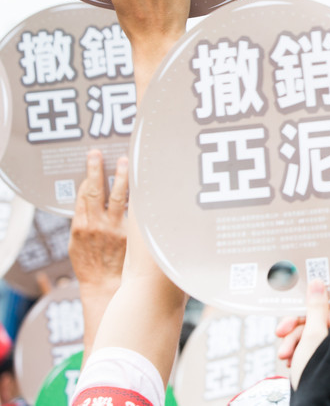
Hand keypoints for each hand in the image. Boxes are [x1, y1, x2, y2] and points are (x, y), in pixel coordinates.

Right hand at [69, 149, 127, 289]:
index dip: (87, 175)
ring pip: (119, 197)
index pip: (83, 193)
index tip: (92, 158)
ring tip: (125, 162)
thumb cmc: (90, 264)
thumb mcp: (76, 243)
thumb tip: (88, 199)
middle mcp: (96, 225)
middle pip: (97, 191)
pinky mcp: (130, 234)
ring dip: (122, 178)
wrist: (105, 285)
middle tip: (101, 153)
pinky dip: (138, 197)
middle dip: (98, 170)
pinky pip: (134, 211)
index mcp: (80, 225)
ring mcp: (115, 229)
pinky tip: (144, 184)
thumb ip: (82, 221)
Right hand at [276, 283, 329, 387]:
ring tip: (284, 354)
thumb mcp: (312, 334)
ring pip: (311, 331)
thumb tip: (318, 283)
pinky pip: (310, 345)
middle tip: (281, 331)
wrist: (315, 401)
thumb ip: (315, 307)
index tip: (308, 290)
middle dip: (298, 325)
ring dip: (294, 340)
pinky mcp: (324, 357)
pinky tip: (289, 360)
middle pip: (321, 315)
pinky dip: (298, 350)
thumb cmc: (318, 369)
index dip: (327, 293)